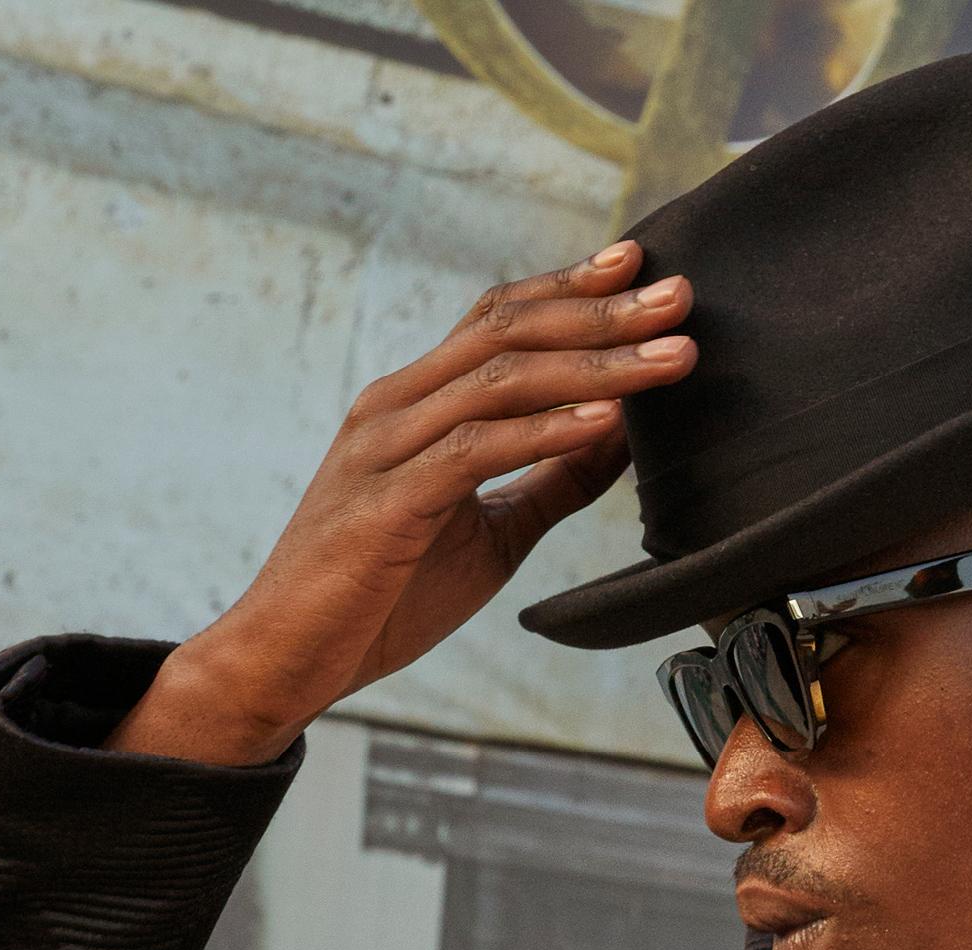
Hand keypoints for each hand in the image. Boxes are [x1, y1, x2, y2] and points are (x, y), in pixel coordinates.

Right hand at [111, 241, 695, 765]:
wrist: (290, 661)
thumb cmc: (384, 599)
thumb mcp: (491, 535)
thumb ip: (551, 480)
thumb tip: (622, 430)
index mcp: (416, 404)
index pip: (498, 321)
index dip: (570, 288)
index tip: (640, 265)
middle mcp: (397, 406)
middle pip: (509, 331)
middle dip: (602, 312)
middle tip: (681, 297)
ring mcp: (386, 448)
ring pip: (501, 380)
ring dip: (595, 365)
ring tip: (669, 359)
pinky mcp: (387, 504)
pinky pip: (475, 451)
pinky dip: (545, 432)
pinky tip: (603, 423)